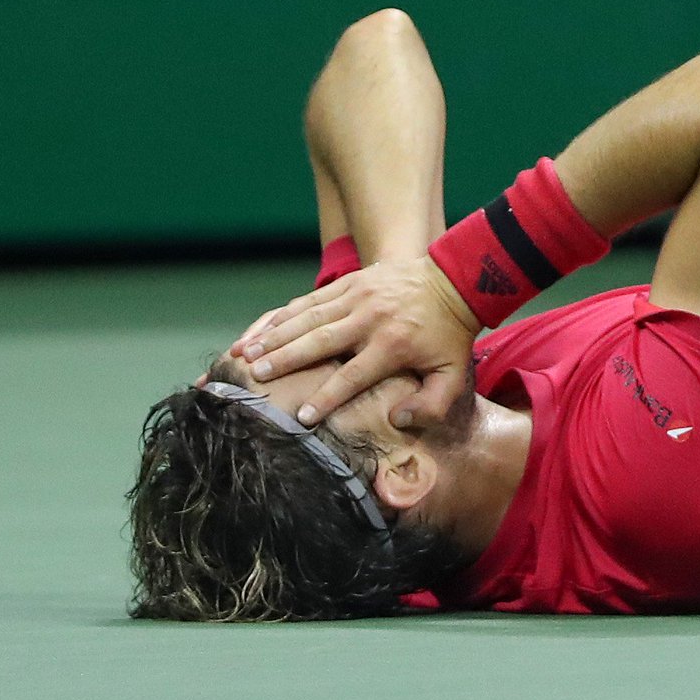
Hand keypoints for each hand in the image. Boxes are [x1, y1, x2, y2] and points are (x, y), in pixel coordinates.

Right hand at [230, 256, 480, 428]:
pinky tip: (262, 327)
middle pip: (318, 342)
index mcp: (392, 345)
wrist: (455, 279)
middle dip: (284, 360)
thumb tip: (396, 420)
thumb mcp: (453, 374)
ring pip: (307, 317)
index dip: (326, 397)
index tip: (301, 418)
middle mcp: (369, 319)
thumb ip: (431, 404)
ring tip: (245, 353)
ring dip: (274, 335)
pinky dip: (283, 314)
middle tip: (253, 377)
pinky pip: (311, 299)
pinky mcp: (351, 282)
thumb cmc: (450, 334)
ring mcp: (357, 296)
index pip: (352, 376)